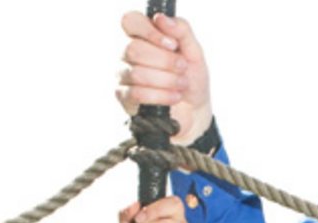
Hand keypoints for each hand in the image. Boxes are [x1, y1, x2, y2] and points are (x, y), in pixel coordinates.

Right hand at [116, 11, 212, 145]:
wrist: (194, 109)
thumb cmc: (191, 76)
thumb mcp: (194, 50)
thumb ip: (181, 30)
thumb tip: (161, 19)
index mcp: (142, 35)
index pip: (131, 21)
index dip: (151, 32)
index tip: (173, 45)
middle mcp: (127, 52)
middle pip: (133, 49)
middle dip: (165, 61)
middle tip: (182, 67)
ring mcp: (123, 74)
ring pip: (136, 73)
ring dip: (167, 80)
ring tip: (182, 84)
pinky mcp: (124, 96)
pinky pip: (137, 93)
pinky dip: (161, 96)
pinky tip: (174, 97)